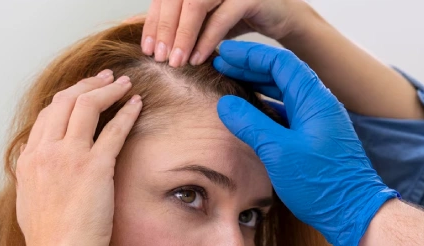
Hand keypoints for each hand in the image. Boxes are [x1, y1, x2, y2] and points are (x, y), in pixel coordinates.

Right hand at [16, 70, 141, 245]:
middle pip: (64, 102)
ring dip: (107, 89)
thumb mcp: (29, 201)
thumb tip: (40, 171)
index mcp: (29, 159)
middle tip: (106, 78)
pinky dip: (126, 112)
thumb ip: (34, 179)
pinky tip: (136, 104)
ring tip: (124, 84)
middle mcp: (46, 151)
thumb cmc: (49, 239)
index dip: (67, 99)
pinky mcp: (95, 167)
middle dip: (87, 85)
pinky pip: (113, 130)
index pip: (47, 115)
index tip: (83, 92)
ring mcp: (69, 156)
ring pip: (86, 106)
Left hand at [140, 0, 308, 66]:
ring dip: (183, 36)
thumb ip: (178, 24)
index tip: (148, 48)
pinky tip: (198, 58)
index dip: (154, 22)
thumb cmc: (238, 17)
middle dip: (166, 31)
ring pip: (195, 5)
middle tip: (159, 58)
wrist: (281, 16)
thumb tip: (142, 36)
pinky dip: (207, 40)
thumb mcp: (203, 20)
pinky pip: (221, 18)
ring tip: (176, 62)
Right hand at [213, 41, 399, 245]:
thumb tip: (225, 103)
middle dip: (250, 67)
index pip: (280, 62)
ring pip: (285, 93)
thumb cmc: (321, 184)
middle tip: (221, 65)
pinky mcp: (316, 138)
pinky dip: (267, 106)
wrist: (353, 212)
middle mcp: (320, 105)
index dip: (250, 55)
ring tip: (231, 83)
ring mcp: (319, 122)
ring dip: (258, 85)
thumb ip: (251, 124)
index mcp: (315, 100)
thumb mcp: (279, 152)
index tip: (224, 53)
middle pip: (282, 73)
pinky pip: (288, 112)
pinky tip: (251, 112)